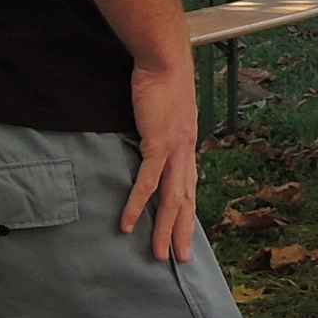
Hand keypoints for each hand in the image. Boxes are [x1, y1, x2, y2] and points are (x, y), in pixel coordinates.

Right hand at [123, 58, 203, 264]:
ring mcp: (174, 150)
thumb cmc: (163, 78)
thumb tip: (153, 133)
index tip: (185, 232)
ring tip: (157, 253)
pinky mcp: (158, 145)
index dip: (187, 212)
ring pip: (171, 199)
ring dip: (164, 229)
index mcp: (188, 145)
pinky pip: (148, 182)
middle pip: (185, 200)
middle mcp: (186, 152)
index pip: (189, 186)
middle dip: (182, 231)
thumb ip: (162, 126)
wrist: (165, 59)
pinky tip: (128, 223)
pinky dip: (138, 205)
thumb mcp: (166, 108)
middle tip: (179, 258)